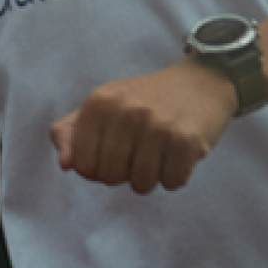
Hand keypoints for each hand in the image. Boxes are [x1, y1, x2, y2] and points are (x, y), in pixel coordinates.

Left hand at [49, 61, 236, 193]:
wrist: (202, 82)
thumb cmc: (145, 100)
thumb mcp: (103, 106)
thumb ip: (71, 133)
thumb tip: (65, 165)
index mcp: (99, 102)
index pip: (83, 166)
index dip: (98, 169)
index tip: (112, 153)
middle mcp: (126, 111)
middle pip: (111, 178)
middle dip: (124, 174)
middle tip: (139, 152)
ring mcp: (158, 125)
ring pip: (141, 184)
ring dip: (151, 177)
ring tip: (159, 153)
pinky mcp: (187, 139)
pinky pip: (172, 182)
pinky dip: (175, 176)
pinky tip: (178, 154)